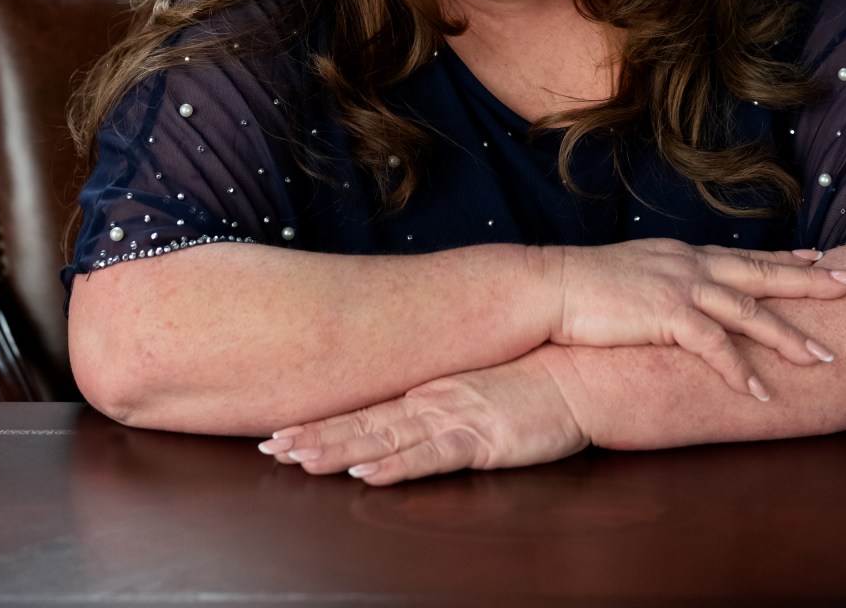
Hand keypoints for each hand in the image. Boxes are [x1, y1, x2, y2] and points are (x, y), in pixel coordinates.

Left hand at [259, 347, 588, 484]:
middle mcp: (430, 402)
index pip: (362, 410)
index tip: (278, 433)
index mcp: (426, 393)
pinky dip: (396, 465)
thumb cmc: (527, 383)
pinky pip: (431, 456)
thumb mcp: (474, 391)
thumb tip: (399, 418)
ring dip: (339, 450)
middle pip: (361, 424)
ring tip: (298, 459)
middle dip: (313, 437)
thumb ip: (437, 404)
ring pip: (384, 439)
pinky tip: (367, 471)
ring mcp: (454, 418)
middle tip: (270, 448)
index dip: (318, 423)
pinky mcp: (481, 439)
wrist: (575, 374)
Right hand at [549, 240, 845, 398]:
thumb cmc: (581, 288)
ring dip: (788, 337)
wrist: (548, 288)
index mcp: (680, 255)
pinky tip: (759, 393)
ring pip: (749, 310)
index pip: (743, 255)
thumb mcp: (632, 275)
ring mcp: (678, 285)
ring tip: (822, 359)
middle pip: (761, 273)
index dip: (784, 258)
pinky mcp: (665, 312)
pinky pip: (714, 346)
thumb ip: (661, 283)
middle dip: (811, 281)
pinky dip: (740, 370)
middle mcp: (687, 264)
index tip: (818, 258)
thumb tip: (673, 301)